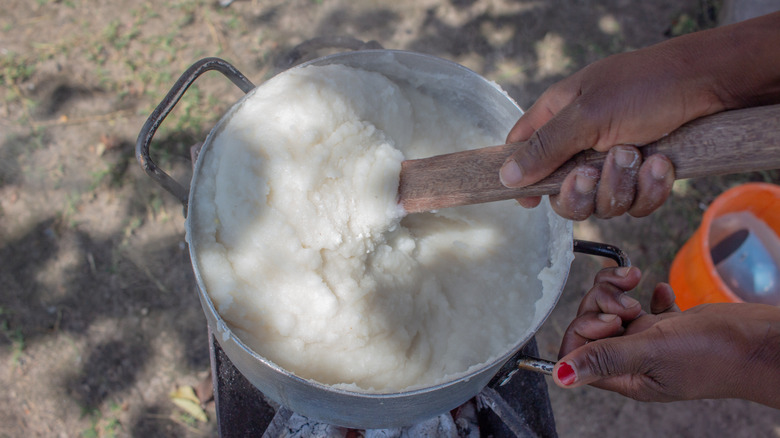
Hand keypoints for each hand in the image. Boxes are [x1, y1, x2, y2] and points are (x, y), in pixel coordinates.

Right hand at [499, 11, 779, 219]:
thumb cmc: (644, 87)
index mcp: (558, 119)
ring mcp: (613, 165)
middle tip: (591, 172)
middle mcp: (582, 144)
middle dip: (581, 192)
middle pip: (562, 195)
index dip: (521, 178)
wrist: (709, 86)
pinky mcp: (643, 179)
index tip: (529, 202)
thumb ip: (545, 148)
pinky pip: (636, 205)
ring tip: (638, 153)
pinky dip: (649, 190)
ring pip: (602, 205)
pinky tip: (661, 164)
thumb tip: (506, 176)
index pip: (523, 152)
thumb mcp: (587, 115)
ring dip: (620, 185)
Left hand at [553, 266, 779, 408]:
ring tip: (636, 285)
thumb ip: (605, 358)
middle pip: (593, 324)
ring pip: (613, 310)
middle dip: (602, 303)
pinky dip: (644, 293)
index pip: (578, 350)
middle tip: (627, 302)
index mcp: (626, 376)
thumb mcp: (651, 353)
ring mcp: (652, 342)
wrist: (761, 343)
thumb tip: (562, 377)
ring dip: (618, 292)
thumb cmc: (714, 354)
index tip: (610, 320)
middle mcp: (634, 360)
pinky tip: (657, 291)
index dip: (586, 328)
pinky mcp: (670, 326)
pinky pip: (643, 304)